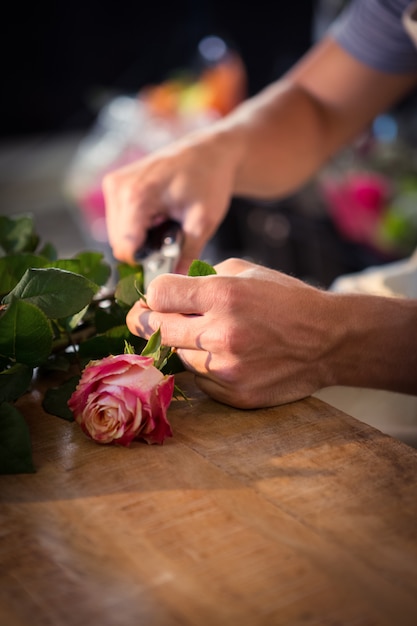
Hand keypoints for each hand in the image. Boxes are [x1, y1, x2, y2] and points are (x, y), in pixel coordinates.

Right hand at [102, 129, 239, 272]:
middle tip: (172, 235)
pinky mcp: (114, 184)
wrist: (208, 152)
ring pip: (117, 235)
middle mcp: (118, 188)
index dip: (146, 261)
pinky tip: (158, 215)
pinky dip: (137, 226)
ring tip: (166, 222)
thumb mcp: (203, 220)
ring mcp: (113, 184)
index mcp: (136, 196)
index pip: (126, 249)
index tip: (168, 258)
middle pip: (120, 243)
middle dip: (145, 248)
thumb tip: (179, 279)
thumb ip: (189, 252)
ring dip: (141, 238)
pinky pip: (118, 222)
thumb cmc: (208, 179)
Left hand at [126, 258, 334, 407]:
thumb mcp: (247, 271)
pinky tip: (229, 358)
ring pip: (178, 358)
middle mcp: (221, 333)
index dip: (150, 296)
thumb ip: (203, 277)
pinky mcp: (235, 395)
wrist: (329, 340)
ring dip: (185, 347)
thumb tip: (166, 292)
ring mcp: (227, 369)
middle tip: (148, 320)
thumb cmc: (287, 300)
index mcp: (223, 294)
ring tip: (212, 338)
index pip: (158, 295)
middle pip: (155, 330)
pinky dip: (206, 370)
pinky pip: (200, 382)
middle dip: (148, 322)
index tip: (152, 301)